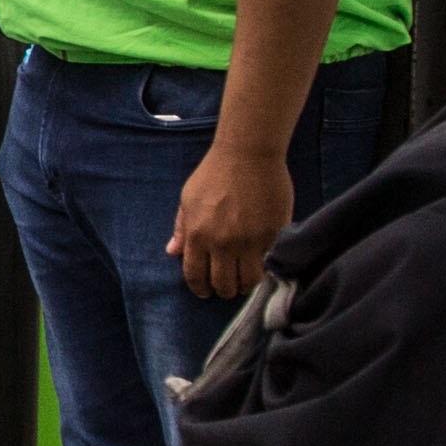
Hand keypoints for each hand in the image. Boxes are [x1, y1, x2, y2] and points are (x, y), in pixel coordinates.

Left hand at [169, 137, 294, 301]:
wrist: (249, 153)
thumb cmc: (215, 172)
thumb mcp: (188, 198)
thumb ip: (181, 227)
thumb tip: (173, 252)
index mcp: (198, 235)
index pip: (195, 276)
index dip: (200, 289)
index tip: (205, 292)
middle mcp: (223, 243)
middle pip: (224, 285)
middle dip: (224, 291)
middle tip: (228, 287)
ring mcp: (250, 241)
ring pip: (249, 281)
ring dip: (245, 285)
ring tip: (246, 279)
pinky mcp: (273, 235)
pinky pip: (268, 262)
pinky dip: (264, 266)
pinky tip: (261, 262)